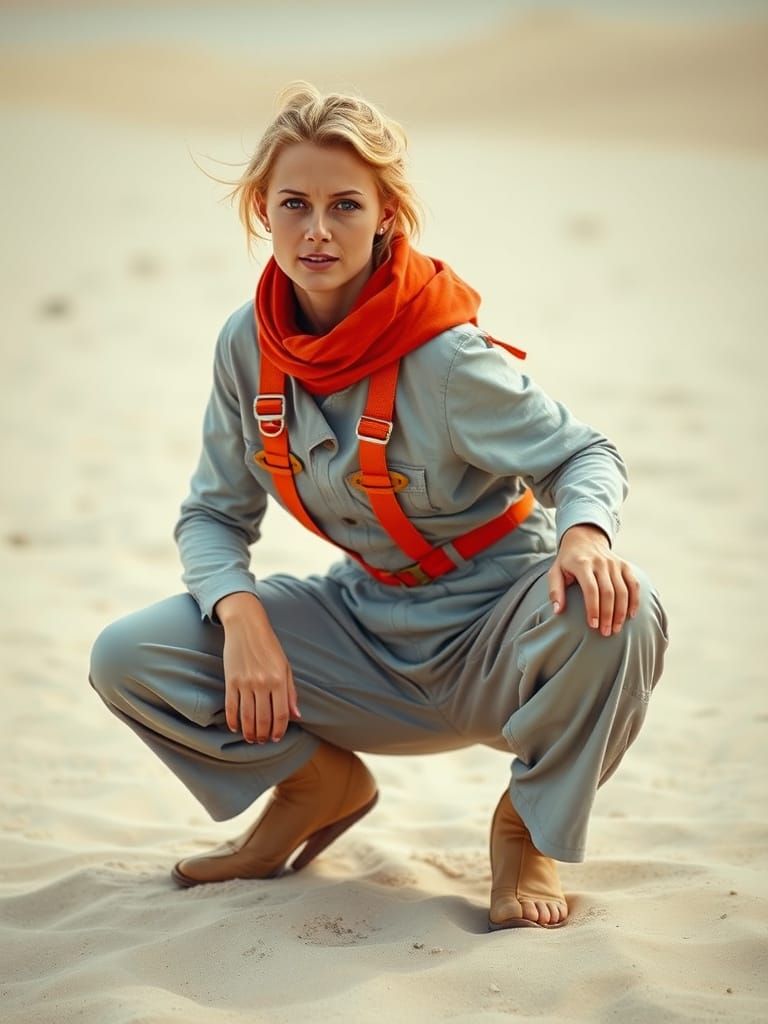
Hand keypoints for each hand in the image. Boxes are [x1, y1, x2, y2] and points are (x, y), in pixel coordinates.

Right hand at [214, 593, 300, 742]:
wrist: (246, 626)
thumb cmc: (269, 646)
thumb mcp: (286, 666)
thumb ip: (291, 692)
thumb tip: (297, 716)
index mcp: (279, 680)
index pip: (281, 714)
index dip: (279, 730)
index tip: (277, 738)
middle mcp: (262, 683)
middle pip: (263, 719)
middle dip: (263, 735)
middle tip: (263, 741)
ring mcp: (245, 683)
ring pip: (247, 717)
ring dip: (249, 732)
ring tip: (251, 738)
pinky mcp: (231, 681)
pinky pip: (231, 707)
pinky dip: (233, 721)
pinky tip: (236, 728)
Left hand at [548, 524, 639, 636]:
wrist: (584, 538)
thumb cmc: (567, 560)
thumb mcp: (555, 571)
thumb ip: (555, 590)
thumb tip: (557, 611)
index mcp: (582, 564)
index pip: (591, 589)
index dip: (593, 608)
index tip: (593, 625)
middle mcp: (600, 563)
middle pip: (608, 592)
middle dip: (608, 615)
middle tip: (606, 633)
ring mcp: (614, 563)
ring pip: (623, 590)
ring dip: (621, 612)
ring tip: (616, 629)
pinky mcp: (624, 565)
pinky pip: (633, 584)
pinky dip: (634, 600)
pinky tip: (631, 615)